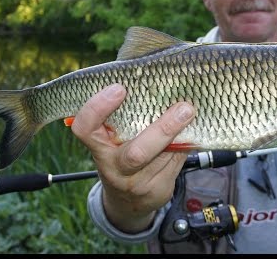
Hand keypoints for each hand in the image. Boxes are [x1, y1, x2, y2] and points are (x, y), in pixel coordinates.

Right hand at [70, 84, 195, 232]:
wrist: (128, 200)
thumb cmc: (122, 153)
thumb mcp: (116, 135)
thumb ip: (128, 112)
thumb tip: (156, 77)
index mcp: (98, 147)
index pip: (85, 128)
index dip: (98, 108)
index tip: (119, 88)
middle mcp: (114, 168)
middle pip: (137, 153)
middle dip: (163, 129)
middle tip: (184, 107)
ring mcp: (137, 183)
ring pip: (165, 157)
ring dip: (182, 134)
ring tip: (191, 113)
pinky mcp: (157, 190)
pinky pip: (177, 164)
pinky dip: (187, 144)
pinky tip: (191, 132)